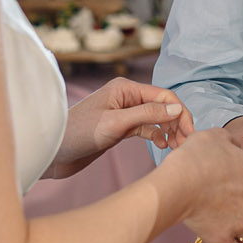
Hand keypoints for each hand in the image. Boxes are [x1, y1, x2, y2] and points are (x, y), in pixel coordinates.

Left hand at [48, 77, 194, 179]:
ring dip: (169, 130)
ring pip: (156, 118)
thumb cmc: (77, 134)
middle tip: (186, 143)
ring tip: (177, 147)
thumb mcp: (115, 123)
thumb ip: (146, 115)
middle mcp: (126, 97)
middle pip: (162, 106)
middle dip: (177, 122)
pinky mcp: (119, 128)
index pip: (163, 96)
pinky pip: (145, 128)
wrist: (53, 153)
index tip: (190, 132)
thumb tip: (176, 109)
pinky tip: (163, 145)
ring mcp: (123, 113)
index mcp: (125, 89)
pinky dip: (156, 135)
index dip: (180, 112)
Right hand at [156, 129, 242, 242]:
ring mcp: (242, 224)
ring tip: (221, 219)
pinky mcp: (224, 240)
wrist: (179, 183)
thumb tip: (234, 146)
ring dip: (238, 228)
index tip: (234, 181)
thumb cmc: (196, 158)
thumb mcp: (219, 136)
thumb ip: (234, 143)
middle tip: (225, 199)